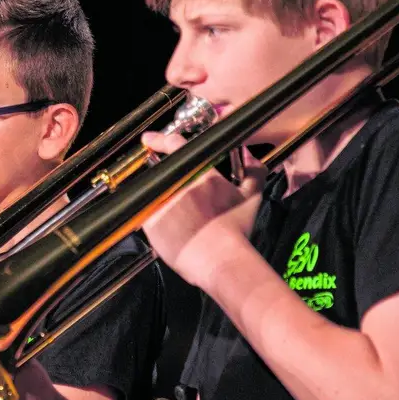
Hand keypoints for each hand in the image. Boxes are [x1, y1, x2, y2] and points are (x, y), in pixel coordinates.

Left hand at [138, 133, 264, 287]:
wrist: (220, 260)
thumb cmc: (236, 231)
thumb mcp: (251, 197)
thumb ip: (253, 173)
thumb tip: (252, 158)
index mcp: (199, 171)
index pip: (175, 145)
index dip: (160, 139)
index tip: (149, 139)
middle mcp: (176, 182)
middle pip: (163, 172)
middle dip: (168, 181)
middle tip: (181, 200)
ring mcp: (160, 200)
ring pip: (153, 192)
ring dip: (161, 200)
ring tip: (179, 219)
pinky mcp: (149, 221)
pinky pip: (145, 213)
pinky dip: (154, 219)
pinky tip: (170, 230)